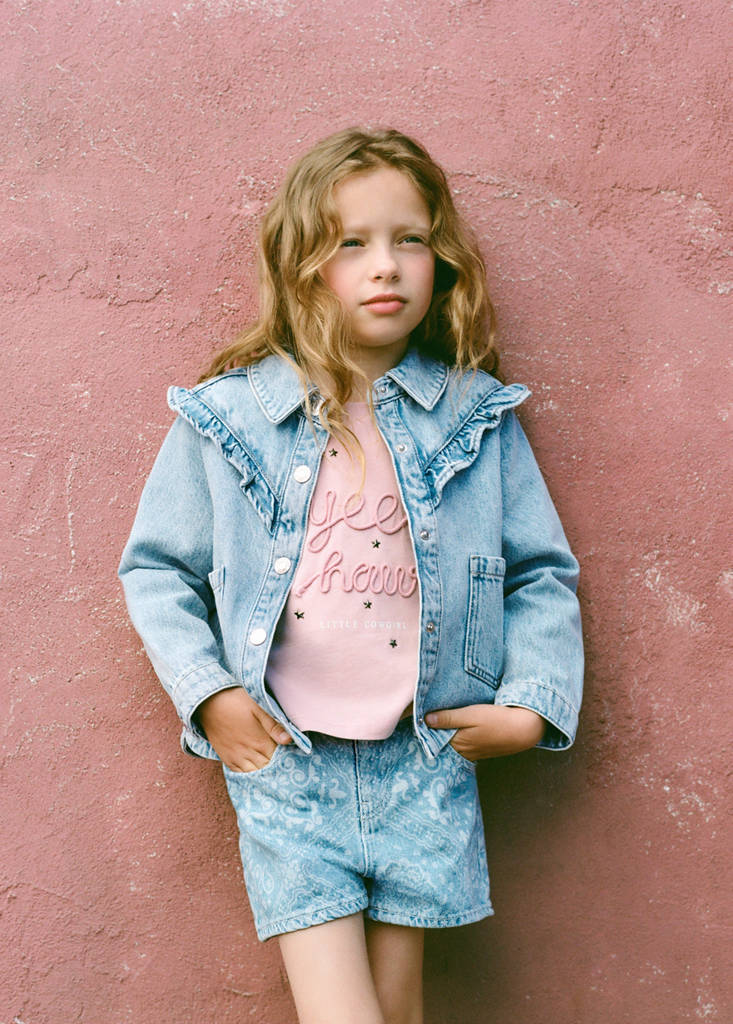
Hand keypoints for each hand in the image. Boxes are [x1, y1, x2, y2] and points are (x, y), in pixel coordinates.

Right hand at [194, 686, 291, 772]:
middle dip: (278, 770)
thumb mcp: (258, 706)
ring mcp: (236, 757)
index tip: (296, 761)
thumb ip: (274, 724)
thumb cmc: (236, 700)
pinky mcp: (226, 757)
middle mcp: (248, 754)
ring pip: (253, 774)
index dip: (288, 761)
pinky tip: (256, 772)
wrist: (208, 702)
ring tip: (274, 773)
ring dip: (264, 774)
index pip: (279, 760)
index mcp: (260, 742)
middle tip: (288, 769)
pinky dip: (249, 775)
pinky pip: (239, 773)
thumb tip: (289, 741)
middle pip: (268, 770)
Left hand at [424, 704, 545, 760]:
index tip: (422, 716)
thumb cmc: (497, 720)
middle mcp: (464, 752)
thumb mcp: (470, 714)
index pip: (434, 738)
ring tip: (446, 718)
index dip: (429, 728)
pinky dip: (461, 736)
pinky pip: (466, 744)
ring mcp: (474, 753)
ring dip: (450, 733)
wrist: (524, 729)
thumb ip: (448, 718)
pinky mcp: (483, 750)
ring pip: (455, 742)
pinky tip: (463, 726)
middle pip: (444, 742)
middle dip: (438, 731)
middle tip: (432, 715)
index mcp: (458, 744)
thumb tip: (426, 720)